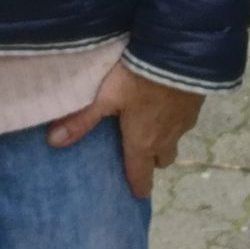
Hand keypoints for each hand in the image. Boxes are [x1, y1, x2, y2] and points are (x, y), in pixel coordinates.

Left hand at [46, 62, 204, 198]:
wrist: (178, 54)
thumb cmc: (137, 79)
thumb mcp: (105, 97)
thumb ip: (82, 119)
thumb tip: (53, 143)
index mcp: (143, 142)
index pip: (142, 175)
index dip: (139, 186)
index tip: (137, 194)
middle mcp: (166, 138)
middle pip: (162, 159)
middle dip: (152, 159)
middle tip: (138, 150)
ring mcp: (184, 122)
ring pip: (174, 140)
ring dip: (164, 138)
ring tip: (152, 123)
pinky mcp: (196, 105)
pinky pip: (184, 121)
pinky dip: (175, 118)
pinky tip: (166, 102)